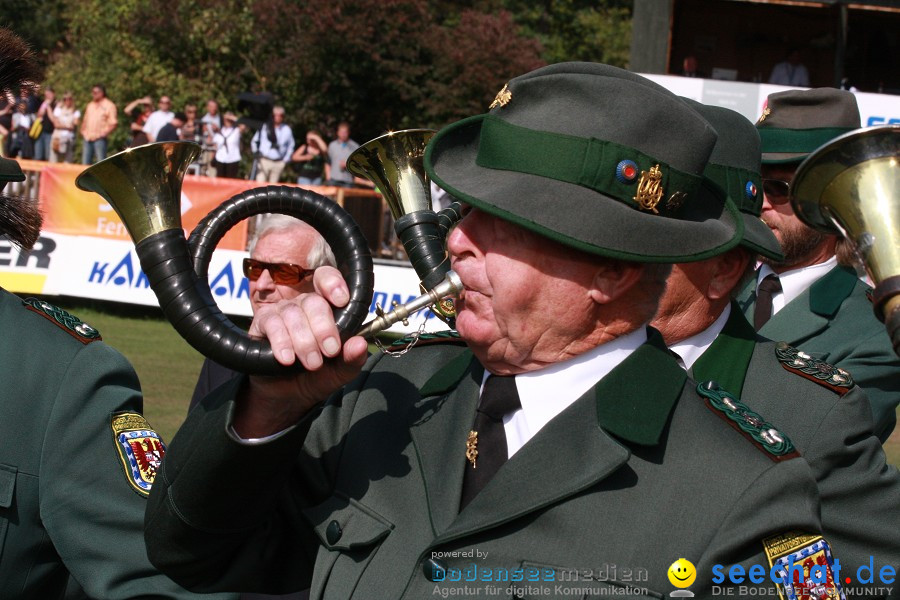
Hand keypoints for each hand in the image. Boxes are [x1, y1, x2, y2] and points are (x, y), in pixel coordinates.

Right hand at [234, 267, 367, 436]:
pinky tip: (288, 359)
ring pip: (293, 313)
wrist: (288, 397)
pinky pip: (272, 324)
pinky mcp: (263, 323)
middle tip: (330, 351)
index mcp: (327, 309)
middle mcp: (304, 305)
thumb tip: (360, 344)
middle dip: (324, 327)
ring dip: (304, 340)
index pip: (327, 280)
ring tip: (312, 363)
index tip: (342, 300)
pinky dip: (282, 342)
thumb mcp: (339, 372)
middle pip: (314, 301)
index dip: (334, 284)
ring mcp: (283, 311)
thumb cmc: (316, 377)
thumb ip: (351, 359)